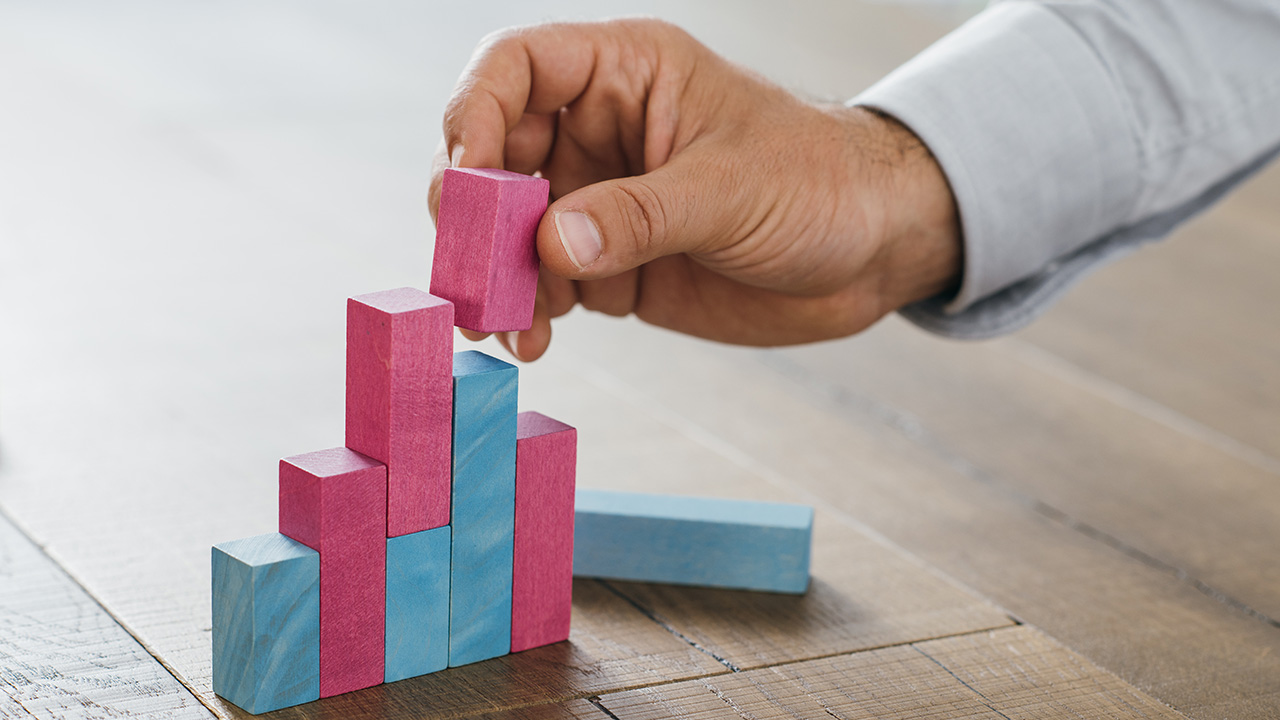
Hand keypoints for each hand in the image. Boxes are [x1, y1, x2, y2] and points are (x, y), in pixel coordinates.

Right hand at [429, 19, 960, 360]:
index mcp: (625, 75)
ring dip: (497, 278)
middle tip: (472, 273)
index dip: (474, 114)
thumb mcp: (731, 190)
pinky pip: (547, 285)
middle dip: (472, 216)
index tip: (467, 180)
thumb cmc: (822, 182)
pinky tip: (535, 341)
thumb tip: (549, 244)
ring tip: (509, 324)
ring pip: (511, 231)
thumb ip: (640, 216)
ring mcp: (601, 201)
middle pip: (495, 157)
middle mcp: (599, 133)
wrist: (873, 250)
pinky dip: (530, 314)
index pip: (517, 68)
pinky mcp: (611, 264)